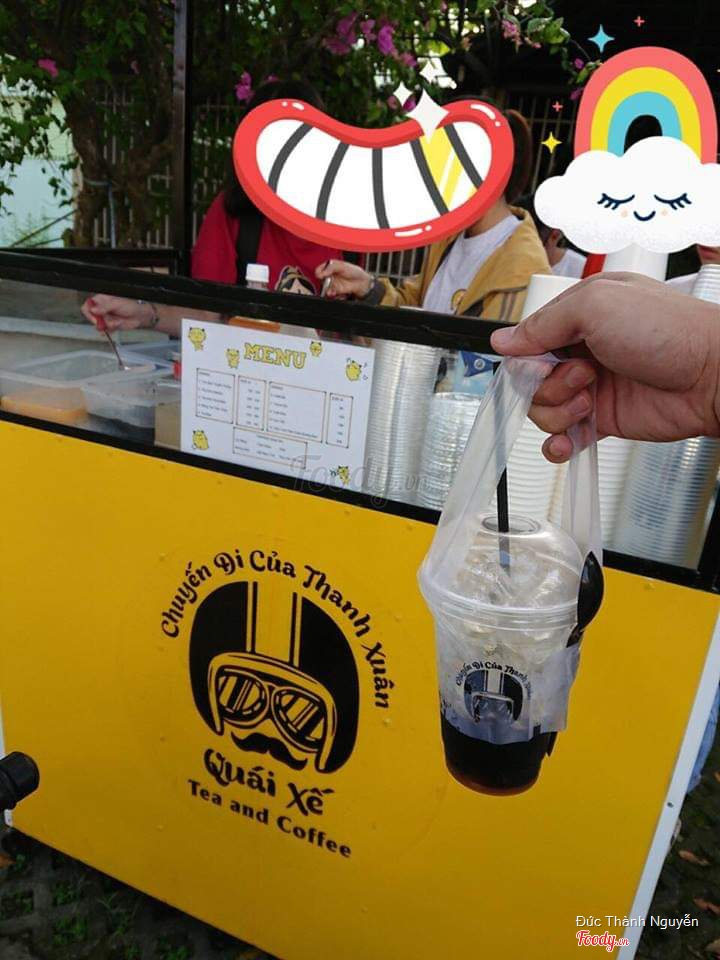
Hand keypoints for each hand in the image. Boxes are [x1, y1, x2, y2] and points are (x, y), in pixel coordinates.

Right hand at [81, 295, 155, 331]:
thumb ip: (104, 307)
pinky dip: (111, 330)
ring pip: (99, 325)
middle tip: (109, 322)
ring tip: (118, 322)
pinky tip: (117, 325)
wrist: (141, 315)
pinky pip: (105, 330)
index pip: (87, 306)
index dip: (89, 313)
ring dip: (109, 325)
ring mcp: (106, 318)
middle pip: (92, 318)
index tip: (95, 318)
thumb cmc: (131, 305)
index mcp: (101, 300)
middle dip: (101, 322)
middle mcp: (101, 309)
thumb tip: (93, 310)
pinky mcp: (110, 325)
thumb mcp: (117, 304)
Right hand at [315, 260, 372, 298]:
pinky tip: (337, 293)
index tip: (321, 276)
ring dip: (328, 291)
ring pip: (325, 289)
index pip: (319, 270)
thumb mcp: (343, 266)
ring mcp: (333, 284)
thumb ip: (331, 268)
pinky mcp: (336, 291)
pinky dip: (333, 295)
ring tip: (333, 291)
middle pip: (321, 280)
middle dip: (324, 283)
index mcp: (330, 267)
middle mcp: (330, 276)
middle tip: (329, 283)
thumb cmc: (354, 271)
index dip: (319, 273)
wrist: (362, 282)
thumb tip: (321, 273)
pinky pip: (331, 295)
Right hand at [490, 272, 719, 462]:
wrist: (712, 375)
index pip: (528, 340)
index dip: (526, 358)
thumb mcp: (596, 305)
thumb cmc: (668, 330)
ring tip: (592, 399)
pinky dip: (559, 443)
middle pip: (531, 379)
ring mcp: (591, 386)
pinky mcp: (603, 420)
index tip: (540, 362)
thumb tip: (503, 341)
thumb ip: (543, 323)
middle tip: (583, 374)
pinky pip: (563, 437)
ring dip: (559, 411)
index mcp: (579, 315)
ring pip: (543, 410)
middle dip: (548, 383)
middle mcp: (582, 349)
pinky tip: (567, 440)